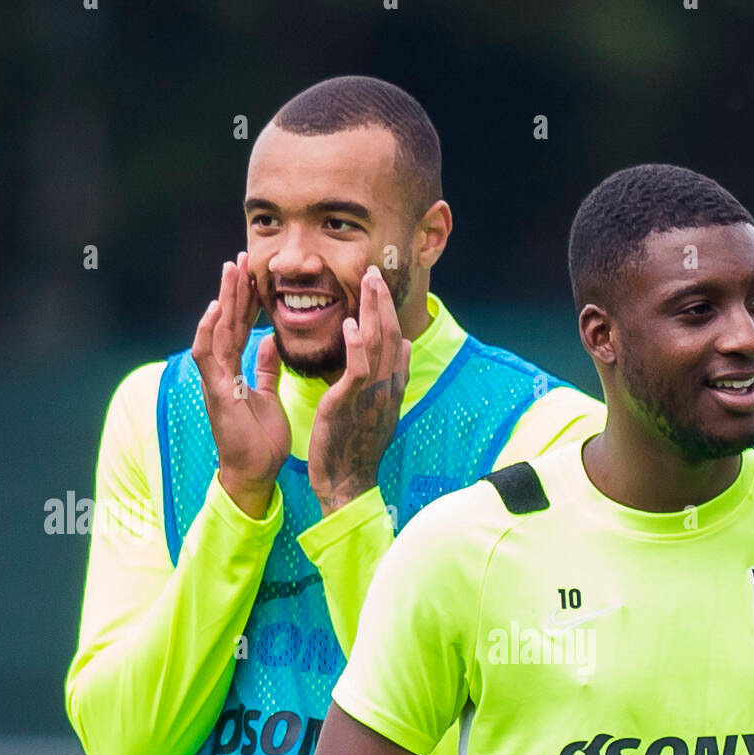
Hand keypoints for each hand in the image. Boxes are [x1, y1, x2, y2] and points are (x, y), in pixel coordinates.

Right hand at [192, 251, 288, 517]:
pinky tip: (216, 309)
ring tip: (230, 270)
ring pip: (216, 330)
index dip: (248, 300)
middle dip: (235, 289)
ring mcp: (215, 379)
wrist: (254, 472)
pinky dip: (210, 331)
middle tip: (242, 258)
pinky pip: (208, 356)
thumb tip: (271, 340)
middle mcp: (222, 370)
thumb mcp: (269, 395)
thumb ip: (266, 368)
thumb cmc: (260, 439)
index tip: (256, 273)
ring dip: (223, 299)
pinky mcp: (214, 391)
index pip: (240, 326)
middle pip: (227, 321)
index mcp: (235, 369)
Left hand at [308, 264, 411, 515]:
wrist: (348, 482)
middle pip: (389, 335)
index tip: (379, 285)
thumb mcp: (382, 408)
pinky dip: (356, 345)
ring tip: (366, 284)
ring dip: (371, 312)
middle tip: (373, 271)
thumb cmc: (358, 448)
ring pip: (376, 346)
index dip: (388, 311)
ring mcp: (371, 395)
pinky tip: (351, 324)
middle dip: (381, 302)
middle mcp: (386, 387)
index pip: (395, 340)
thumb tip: (406, 347)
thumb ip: (394, 376)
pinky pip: (358, 370)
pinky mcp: (350, 404)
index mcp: (392, 387)